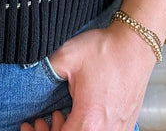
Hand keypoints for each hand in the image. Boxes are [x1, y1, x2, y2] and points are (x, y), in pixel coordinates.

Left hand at [20, 22, 154, 130]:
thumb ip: (45, 70)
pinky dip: (88, 130)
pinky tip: (81, 116)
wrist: (135, 44)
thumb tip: (29, 75)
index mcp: (89, 120)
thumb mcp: (67, 56)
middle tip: (45, 119)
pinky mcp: (126, 124)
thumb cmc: (105, 51)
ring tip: (61, 115)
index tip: (34, 123)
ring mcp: (119, 130)